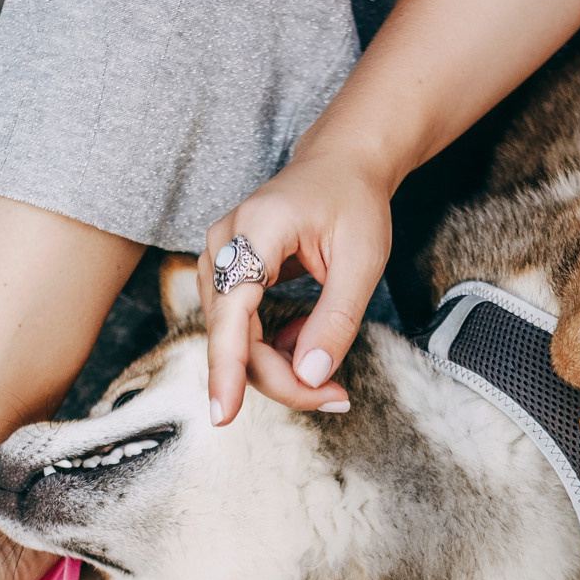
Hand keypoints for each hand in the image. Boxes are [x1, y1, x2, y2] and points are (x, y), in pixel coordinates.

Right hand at [199, 141, 396, 424]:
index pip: (233, 310)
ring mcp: (217, 260)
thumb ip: (336, 319)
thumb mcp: (362, 260)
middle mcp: (223, 244)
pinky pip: (240, 331)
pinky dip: (274, 351)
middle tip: (337, 398)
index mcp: (257, 230)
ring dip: (278, 370)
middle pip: (233, 337)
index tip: (223, 415)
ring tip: (330, 377)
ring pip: (234, 341)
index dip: (226, 367)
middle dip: (282, 379)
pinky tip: (309, 343)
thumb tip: (312, 376)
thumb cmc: (353, 201)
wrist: (340, 164)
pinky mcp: (225, 277)